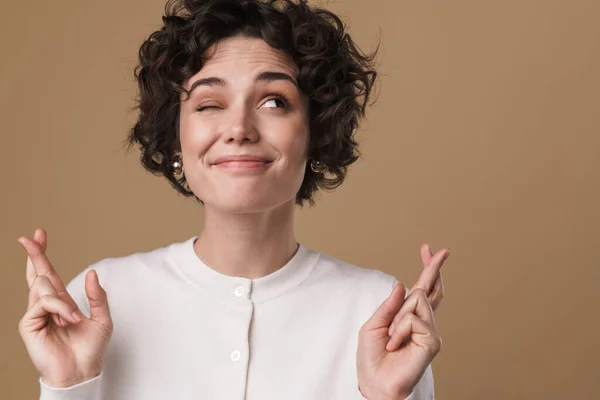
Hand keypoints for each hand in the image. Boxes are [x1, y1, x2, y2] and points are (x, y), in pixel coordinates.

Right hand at [17, 228, 112, 387]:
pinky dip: (60, 309)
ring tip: (73, 319)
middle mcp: (46, 305)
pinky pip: (44, 302)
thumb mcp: (102, 318)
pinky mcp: (28, 324)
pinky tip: (66, 320)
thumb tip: (91, 273)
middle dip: (34, 253)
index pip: (49, 273)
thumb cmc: (91, 348)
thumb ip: (97, 296)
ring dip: (64, 301)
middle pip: (37, 273)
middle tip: (29, 236)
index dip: (42, 254)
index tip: (39, 235)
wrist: (82, 370)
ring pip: (43, 286)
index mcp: (61, 301)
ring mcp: (36, 314)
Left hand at [357, 245, 449, 399]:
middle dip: (434, 267)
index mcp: (408, 317)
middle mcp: (423, 322)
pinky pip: (413, 319)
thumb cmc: (372, 358)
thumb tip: (403, 284)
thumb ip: (389, 306)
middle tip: (442, 250)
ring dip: (397, 317)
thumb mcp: (373, 325)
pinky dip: (399, 330)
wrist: (374, 383)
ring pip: (417, 300)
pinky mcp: (432, 342)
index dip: (427, 269)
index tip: (429, 249)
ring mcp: (430, 332)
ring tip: (391, 338)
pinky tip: (394, 344)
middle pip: (431, 289)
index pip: (421, 289)